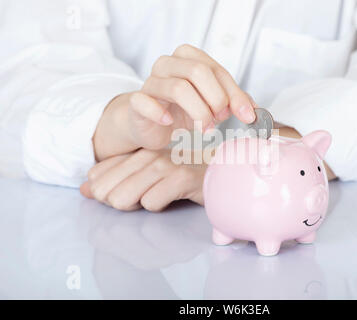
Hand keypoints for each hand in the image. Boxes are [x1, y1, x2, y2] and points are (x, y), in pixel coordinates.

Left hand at [80, 148, 206, 211]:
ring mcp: (164, 165)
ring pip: (124, 198)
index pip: (97, 176)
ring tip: (159, 197)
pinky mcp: (180, 177)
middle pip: (107, 192)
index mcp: (137, 152)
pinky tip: (173, 198)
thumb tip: (84, 188)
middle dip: (120, 202)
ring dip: (138, 206)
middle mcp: (148, 155)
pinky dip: (160, 206)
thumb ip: (114, 180)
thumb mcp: (145, 176)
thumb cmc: (182, 178)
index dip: (105, 193)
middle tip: (144, 198)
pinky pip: (151, 203)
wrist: (221, 173)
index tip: (125, 195)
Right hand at [94, 44, 256, 160]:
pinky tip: (170, 123)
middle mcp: (168, 64)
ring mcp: (151, 81)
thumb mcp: (210, 104)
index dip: (234, 93)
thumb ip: (232, 102)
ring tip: (205, 128)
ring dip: (198, 112)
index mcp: (188, 58)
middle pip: (198, 72)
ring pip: (178, 87)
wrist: (150, 124)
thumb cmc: (181, 111)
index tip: (247, 115)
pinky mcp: (137, 101)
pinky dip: (160, 114)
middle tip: (221, 119)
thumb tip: (255, 112)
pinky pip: (145, 102)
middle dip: (216, 99)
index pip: (216, 69)